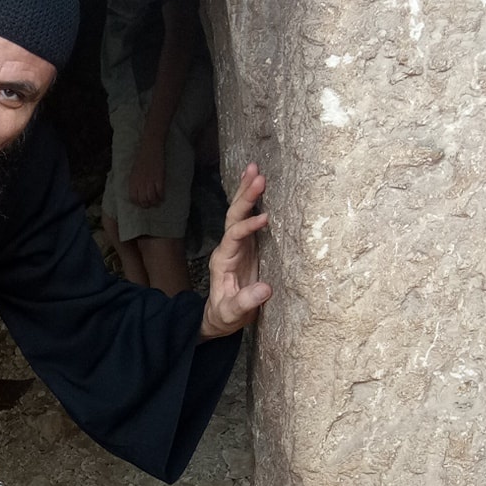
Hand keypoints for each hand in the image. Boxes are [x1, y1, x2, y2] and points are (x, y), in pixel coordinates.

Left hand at [126, 135, 167, 207]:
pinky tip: (163, 197)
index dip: (138, 203)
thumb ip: (134, 183)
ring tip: (157, 201)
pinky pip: (160, 192)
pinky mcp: (159, 178)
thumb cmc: (142, 160)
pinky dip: (162, 196)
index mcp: (133, 182)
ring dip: (155, 202)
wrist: (150, 148)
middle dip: (147, 205)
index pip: (133, 199)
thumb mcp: (134, 172)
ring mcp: (150, 181)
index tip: (142, 203)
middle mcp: (140, 183)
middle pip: (143, 200)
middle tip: (151, 204)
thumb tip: (137, 192)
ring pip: (152, 198)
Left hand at [200, 164, 271, 339]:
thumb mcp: (232, 314)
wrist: (221, 317)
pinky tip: (260, 183)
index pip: (233, 236)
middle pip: (233, 216)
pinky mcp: (249, 245)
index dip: (248, 227)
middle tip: (258, 175)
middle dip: (245, 196)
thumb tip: (265, 289)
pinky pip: (249, 218)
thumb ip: (245, 303)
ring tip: (255, 168)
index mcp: (223, 260)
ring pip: (239, 212)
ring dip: (246, 191)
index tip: (264, 219)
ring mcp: (238, 244)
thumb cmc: (225, 316)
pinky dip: (254, 200)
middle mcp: (228, 247)